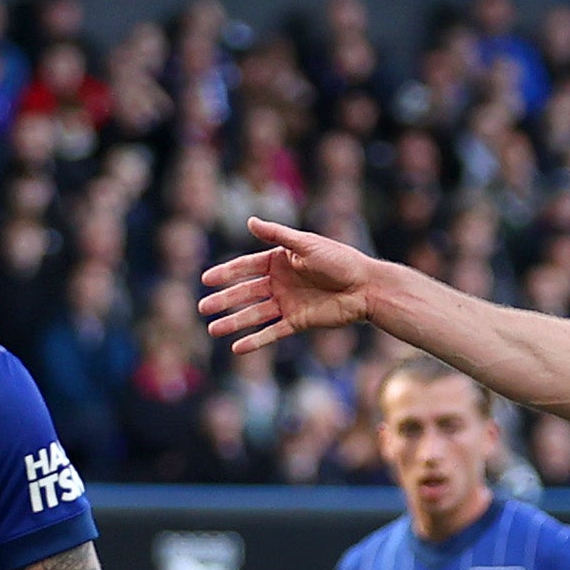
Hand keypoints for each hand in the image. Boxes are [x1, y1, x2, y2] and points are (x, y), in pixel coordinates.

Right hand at [200, 218, 381, 354]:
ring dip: (234, 322)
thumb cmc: (340, 260)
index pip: (246, 267)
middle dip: (224, 300)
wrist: (366, 287)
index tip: (205, 280)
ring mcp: (288, 303)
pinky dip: (256, 340)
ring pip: (255, 314)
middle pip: (246, 292)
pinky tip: (237, 348)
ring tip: (212, 329)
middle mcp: (281, 282)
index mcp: (280, 260)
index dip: (226, 273)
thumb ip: (277, 235)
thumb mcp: (306, 244)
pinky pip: (272, 332)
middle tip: (202, 307)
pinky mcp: (298, 322)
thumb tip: (250, 221)